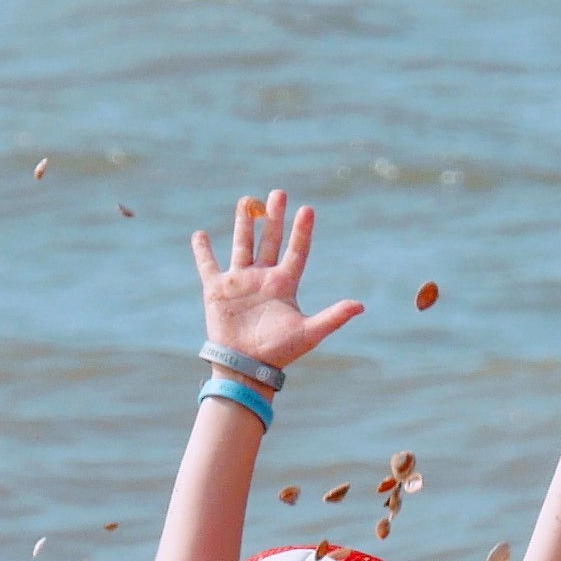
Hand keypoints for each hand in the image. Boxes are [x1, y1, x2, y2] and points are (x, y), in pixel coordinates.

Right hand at [189, 192, 362, 378]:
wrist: (246, 367)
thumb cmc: (279, 352)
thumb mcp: (309, 333)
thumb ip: (333, 318)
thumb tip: (360, 306)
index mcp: (284, 284)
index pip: (296, 250)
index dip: (302, 231)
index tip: (307, 209)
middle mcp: (263, 278)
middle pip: (270, 240)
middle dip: (274, 217)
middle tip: (278, 193)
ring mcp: (240, 282)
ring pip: (243, 245)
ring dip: (245, 223)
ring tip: (248, 200)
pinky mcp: (217, 290)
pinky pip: (208, 265)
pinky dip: (202, 251)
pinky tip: (199, 235)